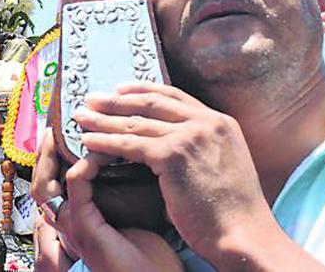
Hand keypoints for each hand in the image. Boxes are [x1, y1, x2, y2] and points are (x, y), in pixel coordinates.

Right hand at [32, 129, 179, 270]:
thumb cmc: (151, 256)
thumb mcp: (130, 217)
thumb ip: (119, 191)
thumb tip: (126, 156)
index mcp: (76, 220)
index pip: (51, 182)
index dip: (51, 156)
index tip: (64, 131)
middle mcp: (68, 223)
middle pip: (38, 180)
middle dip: (42, 150)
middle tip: (54, 124)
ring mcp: (72, 227)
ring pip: (45, 181)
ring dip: (53, 151)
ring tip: (71, 129)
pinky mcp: (84, 227)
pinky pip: (74, 184)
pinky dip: (84, 162)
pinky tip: (100, 150)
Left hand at [74, 82, 278, 262]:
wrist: (244, 235)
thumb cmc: (233, 212)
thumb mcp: (224, 164)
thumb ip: (201, 146)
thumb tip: (171, 142)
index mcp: (220, 122)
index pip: (173, 96)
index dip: (142, 91)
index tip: (119, 89)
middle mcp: (206, 122)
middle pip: (150, 103)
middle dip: (116, 100)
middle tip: (91, 99)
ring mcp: (190, 136)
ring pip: (135, 123)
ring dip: (103, 119)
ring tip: (80, 117)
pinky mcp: (173, 155)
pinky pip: (130, 144)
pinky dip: (105, 142)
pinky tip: (88, 141)